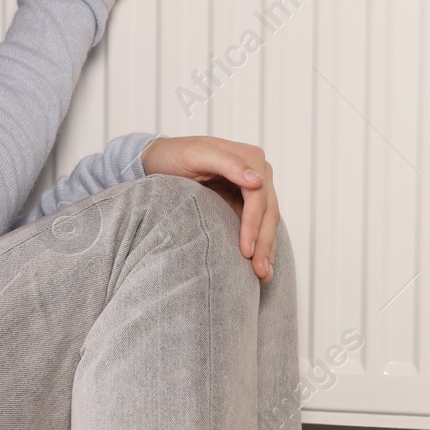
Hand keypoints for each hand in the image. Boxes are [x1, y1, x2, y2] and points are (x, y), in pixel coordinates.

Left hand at [139, 135, 278, 282]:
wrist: (160, 159)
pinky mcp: (245, 203)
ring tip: (264, 275)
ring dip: (267, 249)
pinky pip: (258, 226)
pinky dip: (261, 245)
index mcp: (250, 157)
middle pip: (269, 211)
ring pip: (268, 222)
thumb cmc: (175, 155)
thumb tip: (258, 180)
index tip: (246, 250)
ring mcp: (254, 189)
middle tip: (259, 271)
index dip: (254, 224)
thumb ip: (228, 164)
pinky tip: (262, 265)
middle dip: (264, 243)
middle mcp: (258, 172)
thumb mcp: (197, 154)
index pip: (259, 196)